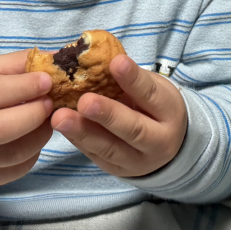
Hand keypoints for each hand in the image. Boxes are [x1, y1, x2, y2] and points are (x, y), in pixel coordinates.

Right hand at [0, 51, 53, 185]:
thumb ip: (18, 64)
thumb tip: (56, 60)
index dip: (23, 88)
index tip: (48, 81)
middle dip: (33, 115)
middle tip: (51, 103)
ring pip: (13, 155)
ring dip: (39, 135)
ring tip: (47, 119)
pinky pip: (15, 170)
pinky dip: (33, 153)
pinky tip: (34, 137)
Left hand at [51, 56, 186, 177]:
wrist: (166, 144)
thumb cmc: (153, 105)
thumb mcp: (152, 87)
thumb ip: (128, 78)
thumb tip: (93, 59)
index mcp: (170, 113)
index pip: (152, 95)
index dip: (134, 80)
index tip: (115, 62)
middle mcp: (159, 141)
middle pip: (133, 129)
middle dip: (107, 115)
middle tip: (84, 101)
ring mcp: (137, 161)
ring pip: (110, 149)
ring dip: (83, 132)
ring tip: (60, 118)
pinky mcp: (117, 170)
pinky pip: (95, 156)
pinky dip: (77, 140)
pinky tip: (61, 127)